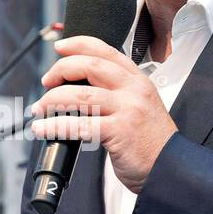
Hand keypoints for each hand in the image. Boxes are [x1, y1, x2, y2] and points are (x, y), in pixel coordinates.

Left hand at [30, 35, 176, 192]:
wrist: (172, 169)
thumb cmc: (152, 144)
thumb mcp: (140, 108)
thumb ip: (117, 95)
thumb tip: (76, 93)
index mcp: (138, 81)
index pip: (106, 51)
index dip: (79, 44)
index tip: (60, 47)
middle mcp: (134, 90)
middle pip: (90, 66)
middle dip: (61, 70)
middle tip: (46, 82)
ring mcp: (127, 109)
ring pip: (80, 95)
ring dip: (52, 100)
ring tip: (40, 109)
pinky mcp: (119, 131)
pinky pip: (79, 125)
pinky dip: (55, 125)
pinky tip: (43, 128)